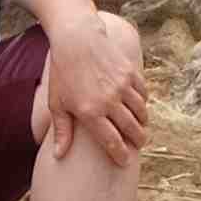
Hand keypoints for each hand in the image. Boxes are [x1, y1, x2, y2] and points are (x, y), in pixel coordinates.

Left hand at [38, 10, 149, 167]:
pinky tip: (140, 106)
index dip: (120, 154)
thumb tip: (58, 155)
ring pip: (140, 112)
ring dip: (142, 122)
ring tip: (141, 127)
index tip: (124, 161)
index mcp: (90, 112)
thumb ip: (61, 130)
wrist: (76, 38)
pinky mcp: (129, 72)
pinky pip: (142, 93)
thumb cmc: (63, 73)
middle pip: (131, 128)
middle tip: (139, 145)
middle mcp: (109, 101)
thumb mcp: (57, 103)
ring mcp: (121, 86)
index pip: (111, 141)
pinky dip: (143, 102)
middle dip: (137, 140)